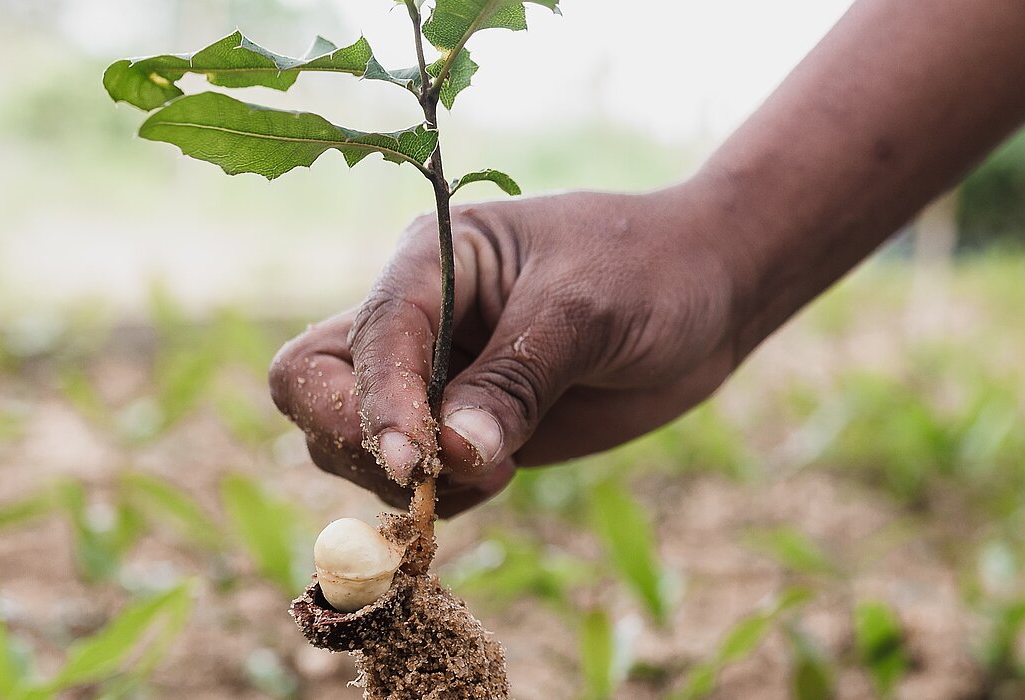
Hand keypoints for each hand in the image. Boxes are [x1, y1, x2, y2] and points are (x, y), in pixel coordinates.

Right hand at [270, 186, 741, 515]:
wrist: (710, 291)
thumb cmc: (650, 271)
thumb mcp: (586, 312)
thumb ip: (517, 381)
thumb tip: (453, 454)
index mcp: (429, 260)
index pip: (366, 337)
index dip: (377, 405)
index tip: (417, 462)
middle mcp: (416, 318)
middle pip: (314, 388)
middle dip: (355, 441)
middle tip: (432, 476)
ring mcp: (435, 376)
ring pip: (351, 443)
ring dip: (406, 481)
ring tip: (501, 469)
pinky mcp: (465, 427)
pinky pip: (415, 480)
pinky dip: (442, 498)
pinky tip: (505, 476)